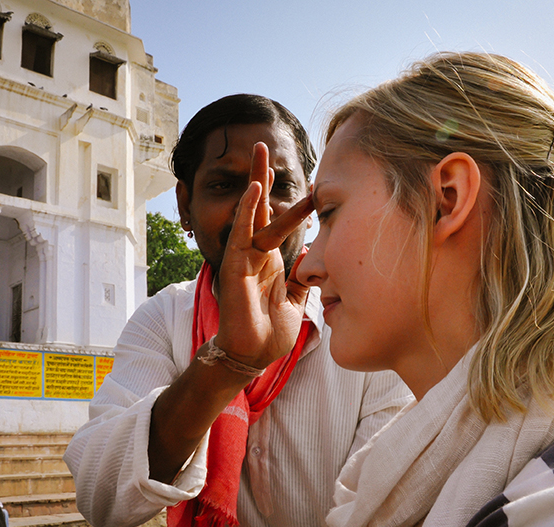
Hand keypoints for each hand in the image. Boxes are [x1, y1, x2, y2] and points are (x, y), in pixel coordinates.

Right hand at [215, 142, 311, 368]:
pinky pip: (241, 233)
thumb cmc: (271, 332)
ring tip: (258, 152)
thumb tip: (316, 263)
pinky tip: (254, 188)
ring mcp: (244, 257)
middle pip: (261, 207)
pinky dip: (247, 210)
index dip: (299, 207)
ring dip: (255, 181)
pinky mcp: (234, 267)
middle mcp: (255, 254)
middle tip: (264, 144)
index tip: (318, 189)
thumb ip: (304, 280)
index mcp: (270, 260)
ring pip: (250, 212)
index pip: (282, 224)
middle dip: (263, 177)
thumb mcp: (296, 302)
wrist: (253, 355)